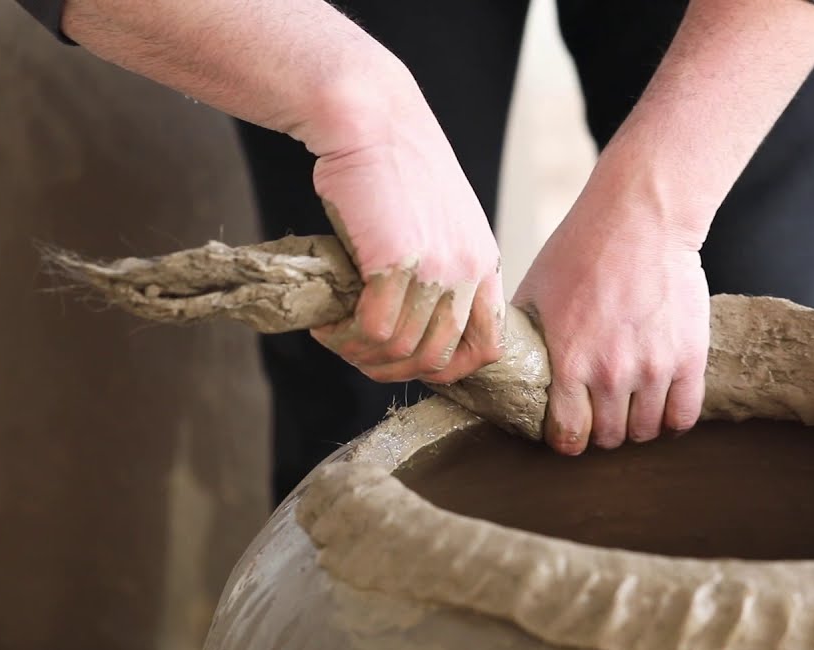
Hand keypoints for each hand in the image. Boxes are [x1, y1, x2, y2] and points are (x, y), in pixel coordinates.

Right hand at [62, 0, 504, 382]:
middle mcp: (467, 269)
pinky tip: (325, 321)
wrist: (369, 116)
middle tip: (355, 350)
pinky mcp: (397, 262)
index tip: (407, 363)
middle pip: (439, 358)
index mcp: (482, 261)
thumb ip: (436, 268)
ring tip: (333, 335)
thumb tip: (405, 326)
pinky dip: (343, 337)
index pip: (488, 346)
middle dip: (391, 368)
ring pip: (403, 351)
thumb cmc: (391, 164)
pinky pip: (374, 330)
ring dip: (359, 354)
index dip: (447, 369)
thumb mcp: (435, 218)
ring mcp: (436, 268)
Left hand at [513, 155, 710, 454]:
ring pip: (646, 432)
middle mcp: (612, 374)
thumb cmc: (582, 249)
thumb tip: (506, 366)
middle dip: (601, 432)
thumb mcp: (533, 293)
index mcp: (569, 361)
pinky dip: (672, 419)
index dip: (566, 439)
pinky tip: (661, 403)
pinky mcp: (689, 358)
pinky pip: (684, 416)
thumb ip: (523, 338)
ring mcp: (654, 368)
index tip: (568, 429)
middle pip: (609, 438)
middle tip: (599, 414)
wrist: (641, 220)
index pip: (568, 436)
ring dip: (636, 425)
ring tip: (630, 406)